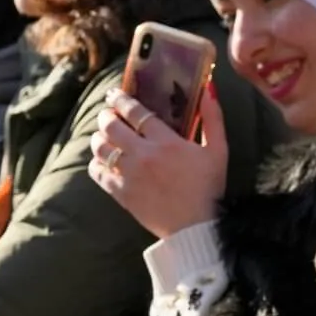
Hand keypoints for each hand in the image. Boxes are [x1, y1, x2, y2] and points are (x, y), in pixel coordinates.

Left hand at [88, 88, 225, 238]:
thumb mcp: (218, 150)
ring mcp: (130, 175)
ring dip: (98, 138)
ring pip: (100, 148)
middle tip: (107, 114)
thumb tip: (209, 88)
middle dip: (105, 116)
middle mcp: (144, 155)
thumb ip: (213, 118)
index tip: (114, 94)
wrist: (196, 228)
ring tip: (103, 136)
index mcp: (166, 142)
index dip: (121, 99)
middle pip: (111, 127)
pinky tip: (102, 161)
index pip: (135, 112)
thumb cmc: (209, 188)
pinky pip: (98, 173)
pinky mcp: (122, 194)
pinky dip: (96, 164)